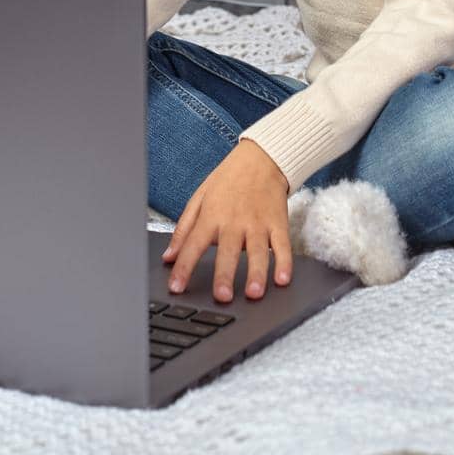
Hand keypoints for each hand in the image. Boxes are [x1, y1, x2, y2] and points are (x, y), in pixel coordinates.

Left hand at [160, 137, 291, 303]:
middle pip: (228, 250)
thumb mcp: (200, 198)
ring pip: (258, 251)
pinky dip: (284, 262)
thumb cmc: (227, 180)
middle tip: (222, 296)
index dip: (183, 266)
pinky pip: (283, 245)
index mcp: (211, 215)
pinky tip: (283, 279)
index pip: (193, 243)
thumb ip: (184, 229)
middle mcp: (234, 220)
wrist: (261, 157)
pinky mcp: (278, 222)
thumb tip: (168, 257)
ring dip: (257, 273)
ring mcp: (258, 222)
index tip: (176, 287)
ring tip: (254, 293)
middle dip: (225, 274)